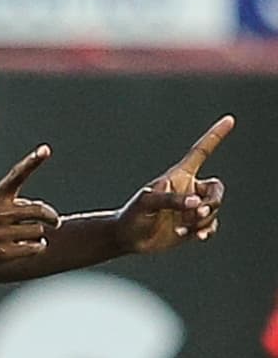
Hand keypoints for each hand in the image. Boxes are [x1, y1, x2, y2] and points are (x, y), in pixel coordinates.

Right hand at [0, 145, 60, 272]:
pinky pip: (33, 248)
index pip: (16, 174)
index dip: (33, 161)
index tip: (45, 150)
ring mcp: (1, 232)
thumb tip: (33, 207)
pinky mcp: (2, 251)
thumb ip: (8, 202)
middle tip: (54, 221)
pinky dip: (35, 249)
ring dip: (37, 236)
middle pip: (39, 210)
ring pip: (37, 231)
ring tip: (30, 238)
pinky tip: (29, 248)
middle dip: (51, 217)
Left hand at [116, 115, 232, 253]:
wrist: (128, 238)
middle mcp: (189, 189)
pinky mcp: (193, 225)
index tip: (229, 120)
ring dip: (202, 220)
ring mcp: (192, 208)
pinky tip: (197, 237)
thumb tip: (196, 202)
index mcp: (178, 176)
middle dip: (212, 202)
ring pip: (214, 210)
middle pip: (216, 189)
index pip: (201, 152)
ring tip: (181, 227)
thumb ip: (170, 199)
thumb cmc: (132, 215)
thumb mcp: (146, 203)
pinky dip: (207, 231)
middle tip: (198, 213)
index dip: (215, 136)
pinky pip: (212, 226)